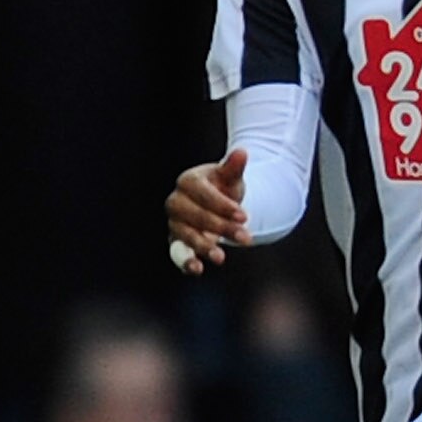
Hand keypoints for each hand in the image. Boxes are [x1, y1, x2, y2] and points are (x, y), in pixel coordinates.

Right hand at [167, 149, 249, 273]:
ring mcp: (174, 223)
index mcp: (187, 181)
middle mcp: (175, 202)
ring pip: (185, 235)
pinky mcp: (177, 242)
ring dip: (203, 246)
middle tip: (246, 238)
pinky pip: (177, 252)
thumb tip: (242, 152)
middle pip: (194, 216)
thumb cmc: (224, 188)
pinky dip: (185, 261)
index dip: (222, 205)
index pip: (202, 193)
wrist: (219, 205)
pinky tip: (197, 270)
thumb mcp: (231, 177)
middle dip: (220, 227)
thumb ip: (234, 166)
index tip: (244, 216)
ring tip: (221, 257)